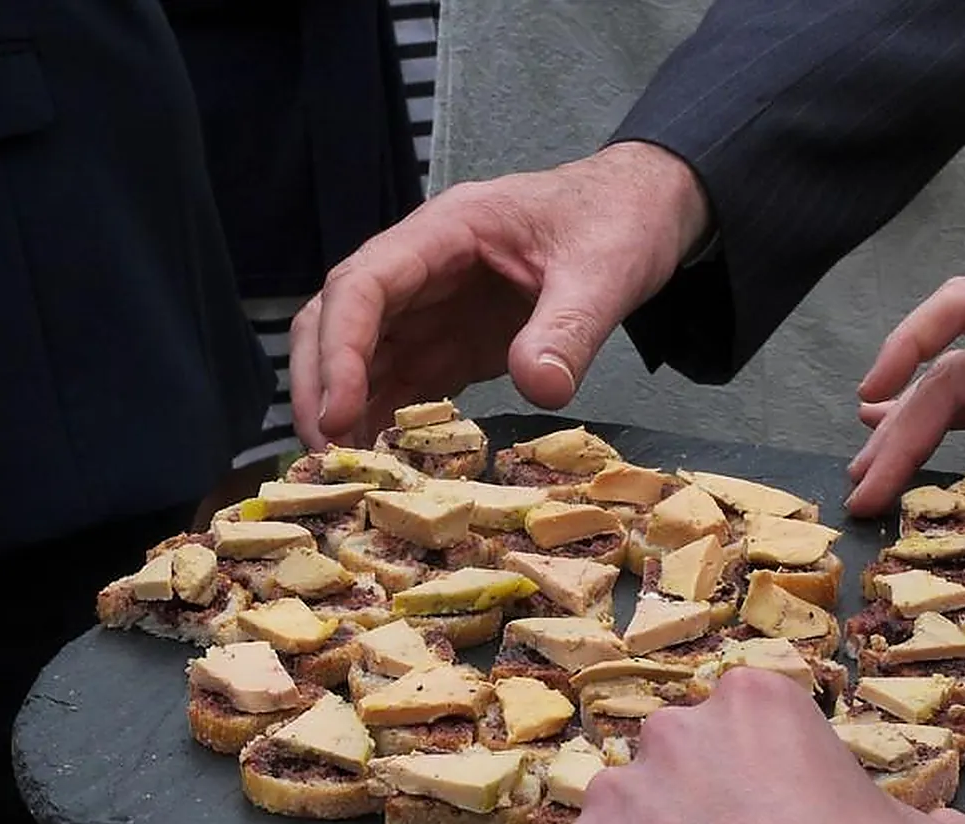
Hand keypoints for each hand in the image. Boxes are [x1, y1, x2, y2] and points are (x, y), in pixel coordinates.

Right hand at [289, 143, 709, 447]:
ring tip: (349, 471)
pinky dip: (386, 420)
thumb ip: (570, 328)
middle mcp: (424, 268)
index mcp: (447, 232)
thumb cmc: (619, 220)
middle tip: (327, 454)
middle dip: (320, 384)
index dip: (340, 349)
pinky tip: (384, 464)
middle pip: (337, 319)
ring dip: (346, 410)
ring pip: (361, 356)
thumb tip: (540, 388)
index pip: (363, 285)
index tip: (338, 411)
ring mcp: (434, 306)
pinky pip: (403, 381)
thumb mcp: (605, 271)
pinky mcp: (452, 341)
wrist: (644, 211)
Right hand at [846, 278, 964, 560]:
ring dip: (915, 435)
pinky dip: (949, 438)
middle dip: (901, 429)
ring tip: (870, 478)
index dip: (907, 345)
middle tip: (865, 490)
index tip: (872, 396)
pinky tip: (914, 458)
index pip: (962, 309)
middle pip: (950, 374)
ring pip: (963, 396)